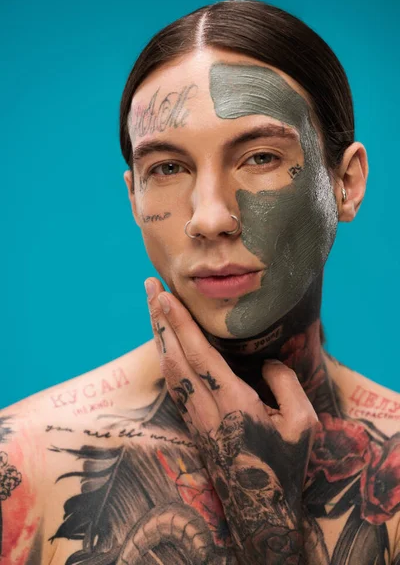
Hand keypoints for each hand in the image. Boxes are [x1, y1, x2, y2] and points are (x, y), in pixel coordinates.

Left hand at [146, 277, 317, 563]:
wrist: (259, 509)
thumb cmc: (285, 464)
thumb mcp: (301, 424)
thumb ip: (286, 386)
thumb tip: (269, 363)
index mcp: (232, 403)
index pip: (198, 355)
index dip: (180, 323)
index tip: (165, 296)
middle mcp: (206, 407)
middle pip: (174, 355)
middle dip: (160, 319)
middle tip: (151, 287)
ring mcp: (195, 417)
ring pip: (169, 369)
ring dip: (159, 335)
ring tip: (153, 307)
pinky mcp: (193, 425)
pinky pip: (172, 384)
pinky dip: (165, 356)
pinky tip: (163, 344)